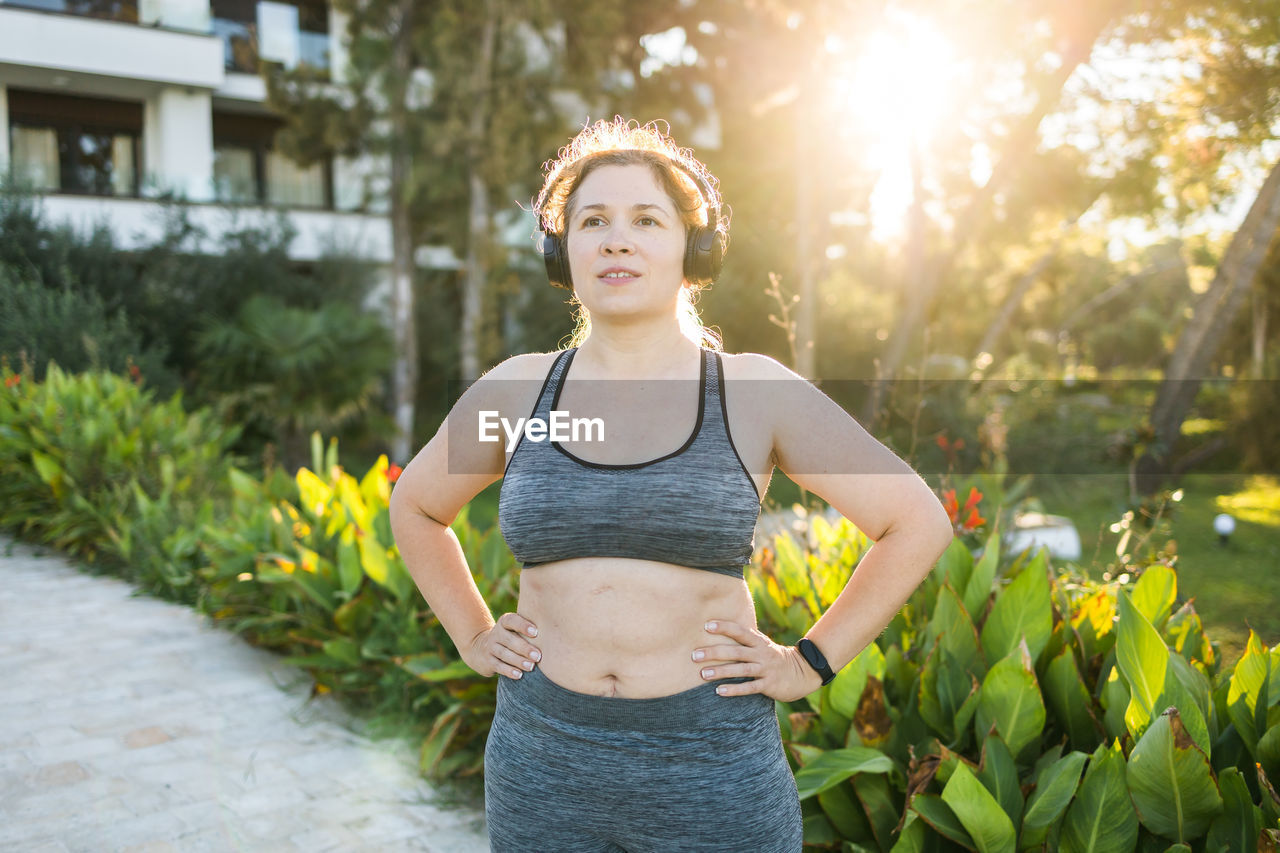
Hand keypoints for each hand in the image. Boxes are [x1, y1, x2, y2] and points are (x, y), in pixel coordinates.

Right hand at [465, 612, 541, 679]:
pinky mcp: (487, 661)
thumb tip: (554, 635)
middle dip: (524, 648)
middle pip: (509, 639)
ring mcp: (490, 647)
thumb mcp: (515, 630)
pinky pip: (498, 666)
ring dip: (518, 661)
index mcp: (504, 622)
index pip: (512, 620)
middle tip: (538, 656)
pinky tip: (519, 675)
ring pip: (504, 654)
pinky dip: (509, 671)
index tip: (536, 632)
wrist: (481, 649)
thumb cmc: (510, 638)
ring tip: (531, 667)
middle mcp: (496, 633)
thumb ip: (529, 630)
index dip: (523, 625)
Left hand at [694, 620, 824, 701]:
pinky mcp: (768, 685)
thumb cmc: (773, 656)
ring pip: (740, 670)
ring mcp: (765, 669)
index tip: (706, 626)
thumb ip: (745, 638)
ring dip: (720, 672)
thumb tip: (720, 628)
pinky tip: (719, 691)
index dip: (724, 627)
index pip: (739, 631)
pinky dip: (734, 689)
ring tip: (703, 674)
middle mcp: (761, 653)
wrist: (801, 672)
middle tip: (695, 655)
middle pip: (735, 651)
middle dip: (714, 653)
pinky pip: (749, 687)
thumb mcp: (762, 644)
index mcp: (758, 641)